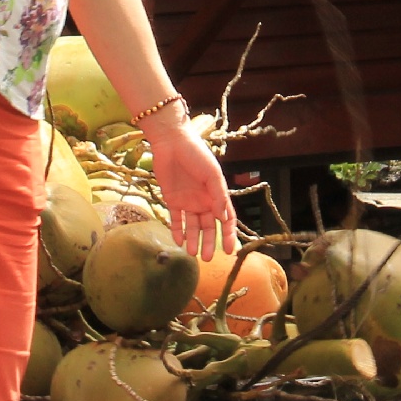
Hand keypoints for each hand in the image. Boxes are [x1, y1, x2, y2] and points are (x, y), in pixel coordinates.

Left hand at [144, 114, 234, 261]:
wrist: (171, 142)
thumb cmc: (196, 154)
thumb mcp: (212, 175)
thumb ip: (218, 196)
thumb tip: (224, 219)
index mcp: (217, 195)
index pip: (226, 219)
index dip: (229, 235)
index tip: (229, 250)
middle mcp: (204, 201)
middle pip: (209, 227)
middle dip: (209, 242)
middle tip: (206, 258)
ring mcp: (188, 202)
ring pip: (192, 226)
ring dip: (193, 240)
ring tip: (192, 253)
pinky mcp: (172, 200)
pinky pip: (176, 220)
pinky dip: (178, 231)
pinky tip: (179, 241)